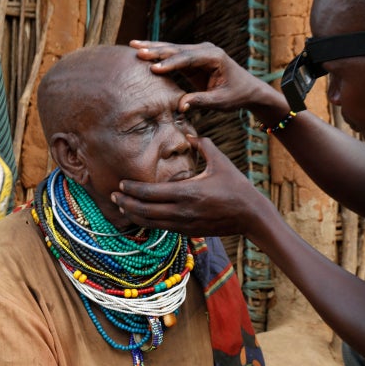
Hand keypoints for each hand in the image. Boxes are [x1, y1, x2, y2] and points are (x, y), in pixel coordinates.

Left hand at [111, 136, 268, 236]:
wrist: (251, 215)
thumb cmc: (237, 186)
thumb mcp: (220, 162)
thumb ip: (203, 145)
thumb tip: (188, 133)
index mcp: (188, 192)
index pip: (151, 193)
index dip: (133, 189)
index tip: (121, 184)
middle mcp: (183, 211)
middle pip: (145, 210)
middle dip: (126, 203)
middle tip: (113, 196)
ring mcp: (185, 224)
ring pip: (150, 223)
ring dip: (133, 215)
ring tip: (121, 207)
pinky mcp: (189, 232)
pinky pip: (162, 228)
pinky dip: (147, 223)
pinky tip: (140, 217)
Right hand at [129, 40, 287, 115]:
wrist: (247, 89)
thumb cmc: (236, 95)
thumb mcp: (221, 102)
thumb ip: (201, 101)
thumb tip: (181, 106)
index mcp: (214, 57)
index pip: (188, 59)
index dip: (170, 64)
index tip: (154, 68)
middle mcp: (206, 49)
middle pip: (177, 49)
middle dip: (157, 50)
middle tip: (137, 51)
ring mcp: (199, 51)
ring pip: (173, 48)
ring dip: (154, 48)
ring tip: (133, 45)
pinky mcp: (194, 57)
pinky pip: (174, 55)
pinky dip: (159, 53)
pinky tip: (143, 50)